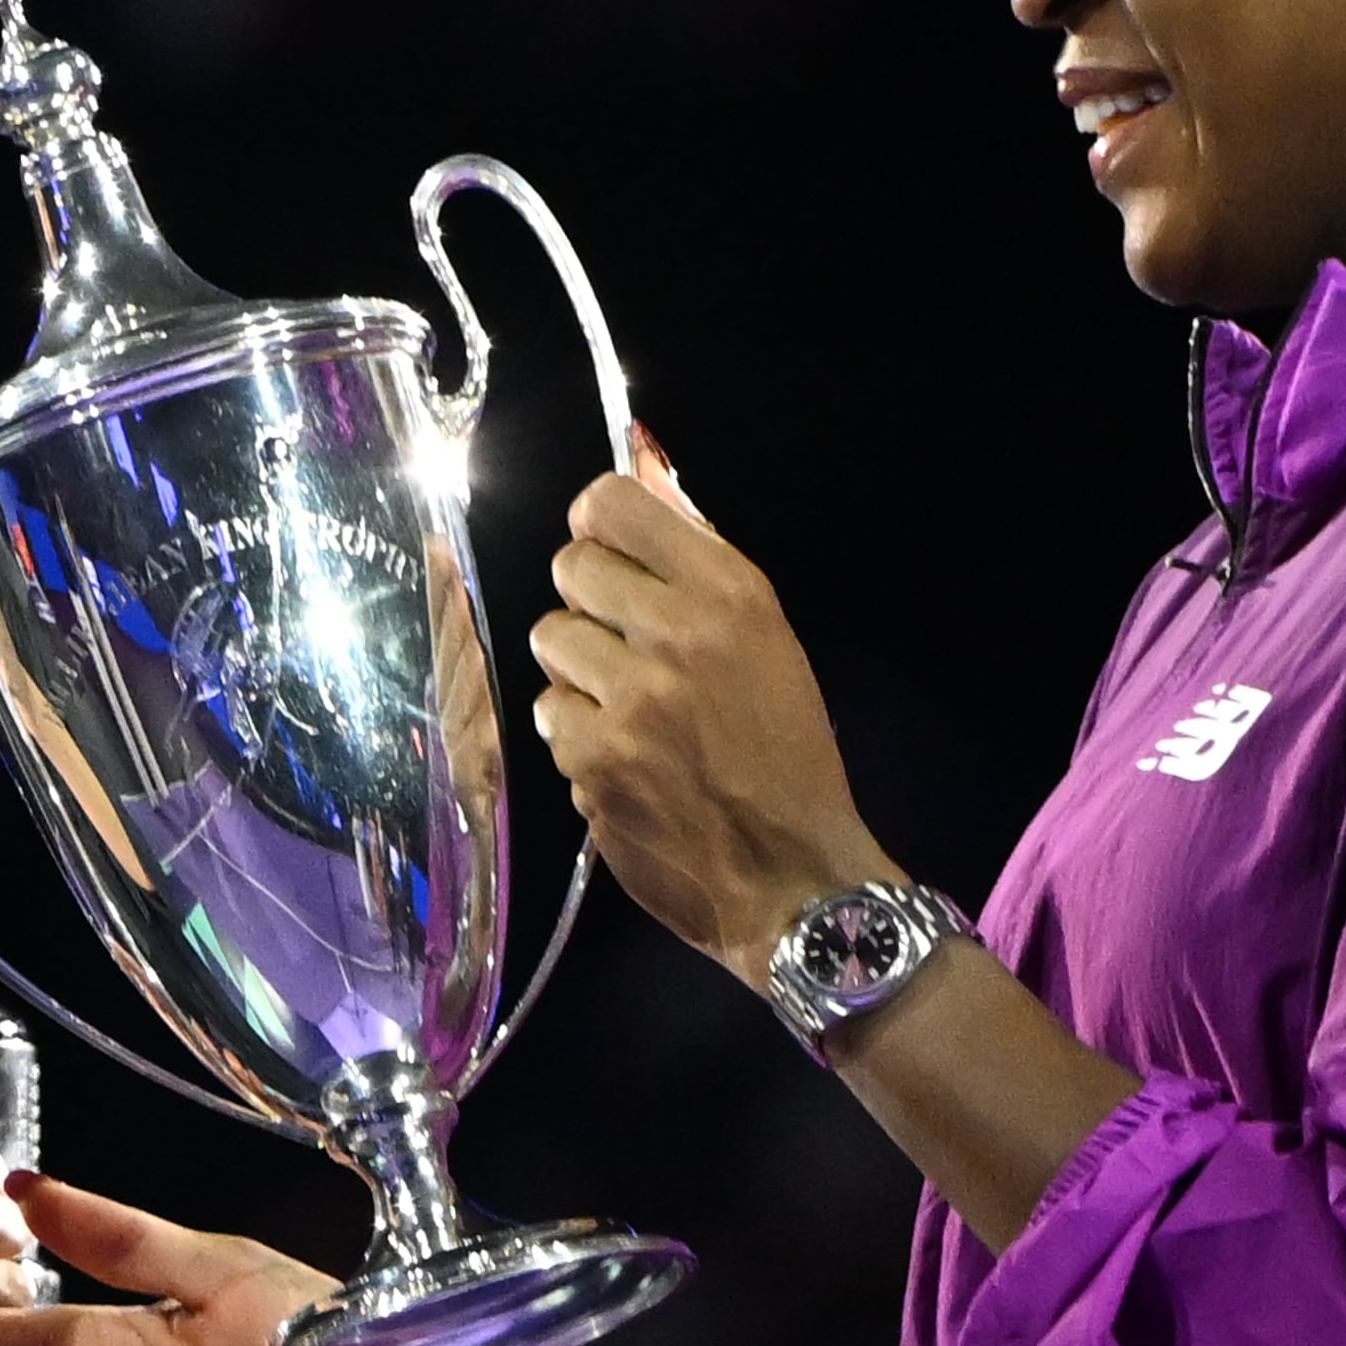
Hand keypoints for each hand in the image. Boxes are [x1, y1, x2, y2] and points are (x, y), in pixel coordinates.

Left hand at [529, 434, 896, 981]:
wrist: (795, 878)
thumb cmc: (788, 756)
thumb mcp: (766, 643)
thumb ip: (696, 562)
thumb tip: (638, 467)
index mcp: (731, 595)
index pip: (613, 504)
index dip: (596, 523)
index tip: (602, 545)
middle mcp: (678, 636)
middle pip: (570, 568)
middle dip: (589, 603)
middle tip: (625, 647)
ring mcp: (629, 701)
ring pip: (551, 642)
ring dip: (579, 674)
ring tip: (631, 713)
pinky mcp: (591, 761)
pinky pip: (549, 716)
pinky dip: (577, 738)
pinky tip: (625, 764)